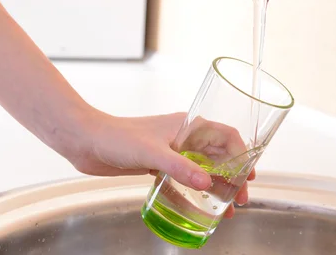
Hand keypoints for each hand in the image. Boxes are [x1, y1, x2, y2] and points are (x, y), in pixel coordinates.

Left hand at [67, 110, 253, 218]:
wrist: (86, 141)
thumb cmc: (117, 137)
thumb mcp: (152, 152)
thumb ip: (180, 168)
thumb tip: (207, 183)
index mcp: (189, 126)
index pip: (226, 136)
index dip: (242, 154)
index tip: (249, 175)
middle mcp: (185, 137)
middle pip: (219, 155)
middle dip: (233, 177)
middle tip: (240, 199)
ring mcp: (173, 151)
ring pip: (204, 169)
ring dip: (217, 187)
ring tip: (226, 209)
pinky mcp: (160, 164)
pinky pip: (186, 178)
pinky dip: (196, 191)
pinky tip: (200, 206)